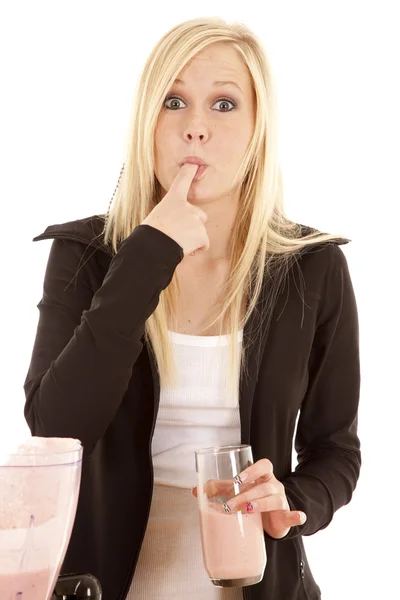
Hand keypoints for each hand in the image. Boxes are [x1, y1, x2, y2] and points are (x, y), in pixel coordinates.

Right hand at [141, 163, 209, 256]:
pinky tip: (184, 249)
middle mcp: (187, 206)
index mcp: (173, 200)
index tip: (193, 164)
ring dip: (192, 240)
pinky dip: (196, 250)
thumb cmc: (150, 235)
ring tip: (176, 243)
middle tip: (177, 234)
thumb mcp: (158, 218)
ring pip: (201, 233)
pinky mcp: (201, 234)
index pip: (181, 181)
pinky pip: (204, 244)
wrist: (152, 246)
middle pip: (200, 216)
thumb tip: (177, 229)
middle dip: (194, 226)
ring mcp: (196, 220)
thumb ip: (172, 216)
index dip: (188, 171)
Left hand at [192, 458, 306, 538]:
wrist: (271, 518)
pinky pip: (293, 515)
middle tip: (229, 505)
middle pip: (264, 485)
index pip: (263, 465)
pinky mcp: (286, 517)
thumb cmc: (252, 499)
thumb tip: (195, 491)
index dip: (252, 470)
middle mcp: (274, 486)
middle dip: (246, 494)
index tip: (238, 478)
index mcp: (263, 476)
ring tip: (247, 510)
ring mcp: (281, 501)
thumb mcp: (237, 491)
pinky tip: (297, 516)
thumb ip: (218, 488)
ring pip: (275, 499)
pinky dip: (296, 516)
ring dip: (261, 504)